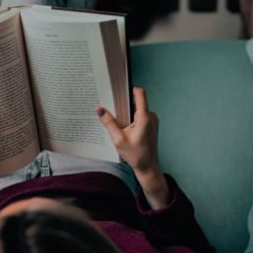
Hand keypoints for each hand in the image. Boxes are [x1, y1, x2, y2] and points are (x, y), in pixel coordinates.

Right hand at [96, 86, 170, 208]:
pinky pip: (141, 115)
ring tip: (116, 119)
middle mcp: (151, 116)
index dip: (130, 87)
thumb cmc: (135, 155)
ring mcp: (153, 120)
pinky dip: (131, 117)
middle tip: (111, 104)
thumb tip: (99, 109)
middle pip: (136, 100)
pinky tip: (123, 126)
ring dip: (127, 111)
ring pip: (138, 108)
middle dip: (124, 102)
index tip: (119, 86)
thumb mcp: (118, 139)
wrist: (148, 166)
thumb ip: (108, 123)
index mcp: (144, 118)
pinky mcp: (152, 124)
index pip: (140, 93)